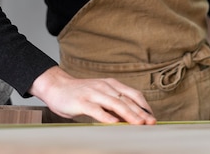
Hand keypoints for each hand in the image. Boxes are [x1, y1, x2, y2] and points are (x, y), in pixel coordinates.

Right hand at [28, 66, 156, 124]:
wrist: (56, 86)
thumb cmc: (80, 93)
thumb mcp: (100, 94)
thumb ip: (114, 103)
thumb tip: (131, 116)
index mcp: (111, 84)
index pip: (132, 94)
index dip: (144, 106)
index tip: (153, 117)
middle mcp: (104, 87)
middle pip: (126, 100)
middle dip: (140, 112)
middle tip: (151, 123)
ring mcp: (93, 93)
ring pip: (114, 103)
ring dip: (128, 114)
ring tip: (138, 124)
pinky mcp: (82, 102)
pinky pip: (96, 110)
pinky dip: (106, 117)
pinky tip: (114, 123)